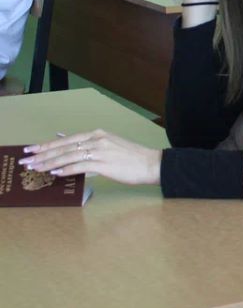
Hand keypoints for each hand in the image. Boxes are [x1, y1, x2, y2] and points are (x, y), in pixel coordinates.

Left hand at [20, 129, 161, 185]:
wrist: (151, 163)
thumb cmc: (132, 157)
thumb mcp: (110, 145)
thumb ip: (90, 144)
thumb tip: (69, 144)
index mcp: (98, 134)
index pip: (67, 139)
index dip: (47, 145)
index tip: (31, 149)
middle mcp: (97, 139)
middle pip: (64, 147)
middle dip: (43, 154)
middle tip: (26, 159)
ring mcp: (101, 151)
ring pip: (69, 156)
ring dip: (50, 163)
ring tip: (36, 168)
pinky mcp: (104, 164)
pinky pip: (80, 166)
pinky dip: (67, 170)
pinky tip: (56, 173)